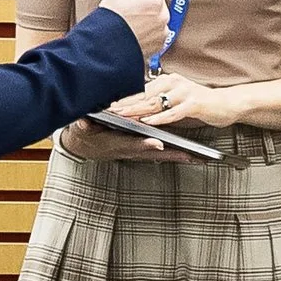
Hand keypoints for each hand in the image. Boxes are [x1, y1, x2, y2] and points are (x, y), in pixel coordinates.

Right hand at [57, 117, 192, 162]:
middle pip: (154, 154)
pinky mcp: (142, 151)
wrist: (85, 145)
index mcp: (116, 143)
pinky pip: (161, 154)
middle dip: (172, 155)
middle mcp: (129, 150)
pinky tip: (190, 155)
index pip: (131, 143)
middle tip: (191, 157)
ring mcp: (137, 152)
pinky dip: (174, 154)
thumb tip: (82, 122)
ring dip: (178, 157)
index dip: (144, 144)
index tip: (157, 143)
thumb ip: (83, 125)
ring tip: (198, 158)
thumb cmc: (85, 133)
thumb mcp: (82, 128)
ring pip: (161, 155)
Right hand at [98, 0, 171, 57]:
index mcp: (153, 1)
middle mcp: (162, 16)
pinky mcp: (160, 43)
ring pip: (158, 11)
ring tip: (128, 20)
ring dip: (147, 12)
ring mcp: (163, 31)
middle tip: (126, 6)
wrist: (104, 54)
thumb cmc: (107, 24)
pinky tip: (133, 31)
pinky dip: (149, 27)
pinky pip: (158, 27)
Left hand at [107, 73, 242, 129]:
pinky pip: (173, 112)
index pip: (141, 89)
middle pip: (145, 94)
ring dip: (137, 110)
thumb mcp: (176, 99)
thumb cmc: (200, 103)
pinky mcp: (193, 104)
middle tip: (108, 109)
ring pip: (156, 102)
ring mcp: (184, 92)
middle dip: (125, 103)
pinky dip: (159, 118)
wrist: (227, 104)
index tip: (108, 103)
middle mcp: (174, 82)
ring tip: (122, 115)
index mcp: (168, 80)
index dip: (124, 97)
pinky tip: (147, 121)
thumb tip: (137, 109)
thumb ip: (159, 101)